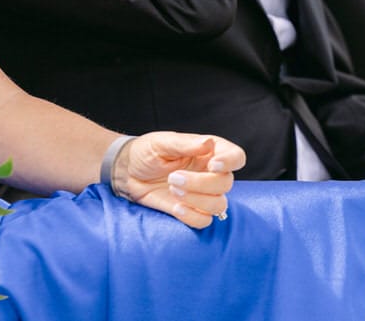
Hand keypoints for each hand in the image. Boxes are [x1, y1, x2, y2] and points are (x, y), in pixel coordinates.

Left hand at [113, 132, 243, 228]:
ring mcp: (202, 194)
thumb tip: (208, 143)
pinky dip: (191, 216)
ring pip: (219, 205)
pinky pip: (204, 221)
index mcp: (209, 151)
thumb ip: (184, 144)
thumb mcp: (161, 143)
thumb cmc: (146, 151)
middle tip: (173, 178)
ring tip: (173, 189)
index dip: (230, 162)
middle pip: (226, 183)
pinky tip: (175, 207)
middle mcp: (210, 173)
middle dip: (201, 183)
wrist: (128, 172)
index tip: (212, 165)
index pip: (236, 156)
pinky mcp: (191, 210)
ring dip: (197, 200)